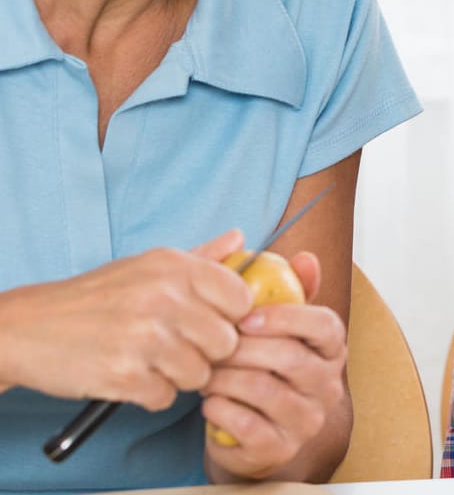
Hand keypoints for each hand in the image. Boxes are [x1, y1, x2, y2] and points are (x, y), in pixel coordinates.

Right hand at [0, 230, 251, 408]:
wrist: (28, 327)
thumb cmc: (96, 297)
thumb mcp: (146, 266)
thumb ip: (200, 257)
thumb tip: (240, 239)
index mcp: (175, 267)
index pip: (242, 300)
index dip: (230, 318)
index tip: (209, 323)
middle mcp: (164, 297)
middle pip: (226, 343)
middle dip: (205, 353)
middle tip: (175, 348)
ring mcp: (144, 337)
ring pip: (200, 375)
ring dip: (178, 376)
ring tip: (149, 361)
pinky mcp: (124, 374)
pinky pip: (166, 397)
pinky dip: (150, 394)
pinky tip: (130, 376)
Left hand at [202, 254, 348, 480]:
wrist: (253, 434)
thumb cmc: (263, 371)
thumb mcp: (278, 331)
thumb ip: (290, 292)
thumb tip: (305, 257)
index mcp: (332, 350)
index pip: (326, 325)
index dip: (287, 318)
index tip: (246, 318)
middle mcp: (328, 386)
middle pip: (290, 358)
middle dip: (242, 349)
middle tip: (211, 345)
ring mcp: (307, 421)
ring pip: (265, 391)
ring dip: (225, 378)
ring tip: (204, 372)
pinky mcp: (280, 449)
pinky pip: (247, 425)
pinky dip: (220, 410)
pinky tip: (209, 402)